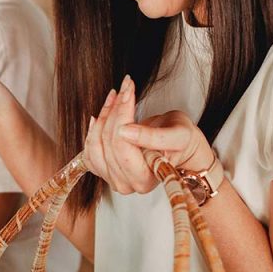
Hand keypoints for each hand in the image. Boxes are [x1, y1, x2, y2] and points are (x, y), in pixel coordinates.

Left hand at [84, 75, 211, 193]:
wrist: (181, 150)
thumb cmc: (184, 144)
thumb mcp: (179, 136)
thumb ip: (155, 137)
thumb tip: (124, 131)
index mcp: (144, 179)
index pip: (122, 145)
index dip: (123, 114)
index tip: (129, 90)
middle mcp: (125, 183)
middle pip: (107, 142)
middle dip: (115, 109)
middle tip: (125, 88)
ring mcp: (112, 178)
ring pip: (95, 143)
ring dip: (103, 115)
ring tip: (115, 96)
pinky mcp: (104, 170)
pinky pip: (88, 149)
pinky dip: (92, 129)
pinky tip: (99, 116)